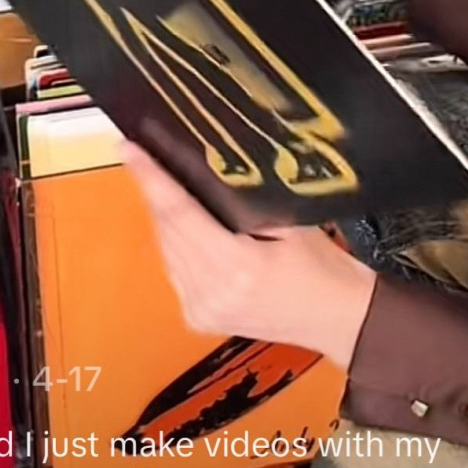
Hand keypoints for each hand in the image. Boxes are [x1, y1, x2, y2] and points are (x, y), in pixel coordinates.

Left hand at [124, 144, 376, 371]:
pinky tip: (183, 226)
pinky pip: (175, 271)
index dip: (152, 179)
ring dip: (163, 218)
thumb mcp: (291, 223)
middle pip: (168, 230)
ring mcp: (202, 309)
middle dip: (154, 192)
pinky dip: (175, 245)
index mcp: (238, 266)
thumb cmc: (321, 265)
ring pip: (167, 251)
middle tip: (144, 155)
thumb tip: (207, 169)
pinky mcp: (199, 319)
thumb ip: (247, 203)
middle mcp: (212, 291)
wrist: (336, 318)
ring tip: (161, 183)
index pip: (181, 213)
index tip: (130, 149)